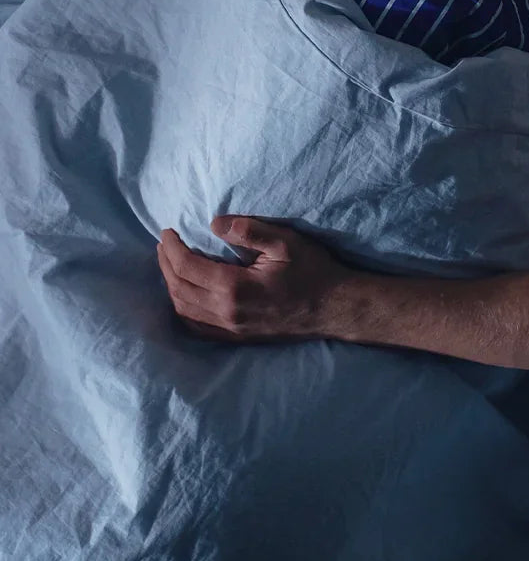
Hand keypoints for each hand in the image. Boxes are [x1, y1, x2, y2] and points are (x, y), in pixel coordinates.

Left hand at [157, 216, 349, 341]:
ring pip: (183, 310)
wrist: (333, 308)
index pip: (187, 267)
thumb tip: (214, 223)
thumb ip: (249, 231)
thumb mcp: (285, 242)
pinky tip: (184, 295)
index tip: (167, 231)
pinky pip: (196, 327)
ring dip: (171, 286)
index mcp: (235, 288)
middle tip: (164, 244)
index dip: (171, 248)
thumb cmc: (312, 271)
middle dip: (165, 264)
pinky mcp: (236, 337)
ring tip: (170, 264)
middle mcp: (226, 313)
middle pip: (179, 289)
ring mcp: (230, 329)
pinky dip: (182, 309)